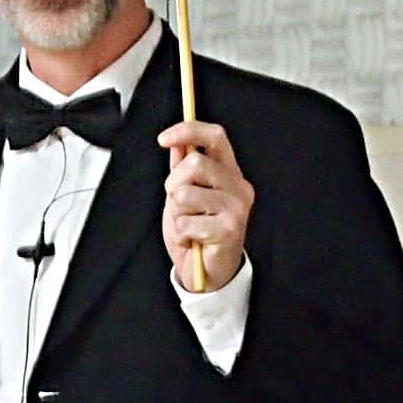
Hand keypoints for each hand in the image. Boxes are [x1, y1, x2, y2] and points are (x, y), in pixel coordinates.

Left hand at [157, 121, 252, 291]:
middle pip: (195, 164)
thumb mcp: (185, 194)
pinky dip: (181, 234)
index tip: (163, 139)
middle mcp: (239, 186)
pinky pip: (186, 222)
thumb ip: (182, 168)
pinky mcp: (230, 230)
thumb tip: (176, 142)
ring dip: (177, 213)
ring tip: (188, 225)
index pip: (215, 136)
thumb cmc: (196, 231)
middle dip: (173, 184)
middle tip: (178, 203)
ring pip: (186, 194)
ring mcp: (237, 208)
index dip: (188, 130)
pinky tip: (192, 241)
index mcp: (229, 172)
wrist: (207, 272)